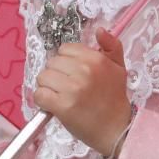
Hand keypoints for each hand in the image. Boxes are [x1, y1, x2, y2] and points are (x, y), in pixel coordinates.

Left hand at [33, 30, 130, 156]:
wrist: (116, 129)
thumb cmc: (114, 99)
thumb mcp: (119, 68)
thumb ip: (112, 46)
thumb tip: (100, 29)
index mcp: (96, 59)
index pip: (65, 49)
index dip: (66, 61)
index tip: (73, 73)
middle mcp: (83, 71)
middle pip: (52, 63)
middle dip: (56, 74)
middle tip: (67, 87)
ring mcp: (72, 88)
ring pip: (42, 77)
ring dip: (48, 87)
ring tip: (60, 96)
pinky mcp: (62, 105)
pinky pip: (39, 94)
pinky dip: (42, 100)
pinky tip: (53, 105)